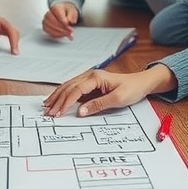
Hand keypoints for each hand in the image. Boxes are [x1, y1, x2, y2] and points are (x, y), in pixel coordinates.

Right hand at [42, 2, 78, 38]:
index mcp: (55, 7)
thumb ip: (72, 16)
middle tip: (69, 31)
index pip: (57, 13)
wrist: (64, 13)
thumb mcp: (72, 11)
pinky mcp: (46, 27)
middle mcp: (49, 13)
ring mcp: (46, 20)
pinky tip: (63, 34)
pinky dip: (56, 34)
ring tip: (67, 34)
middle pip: (52, 20)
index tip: (67, 24)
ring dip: (59, 32)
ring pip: (49, 27)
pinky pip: (49, 32)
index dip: (62, 20)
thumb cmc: (67, 12)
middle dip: (61, 27)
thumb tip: (71, 21)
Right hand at [43, 64, 175, 116]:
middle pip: (69, 87)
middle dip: (57, 100)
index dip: (65, 102)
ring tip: (46, 105)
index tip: (58, 113)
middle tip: (47, 112)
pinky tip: (56, 99)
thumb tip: (80, 112)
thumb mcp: (117, 99)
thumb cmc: (132, 89)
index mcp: (96, 77)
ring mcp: (89, 78)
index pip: (76, 90)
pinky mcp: (90, 84)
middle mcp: (90, 75)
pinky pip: (73, 89)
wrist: (141, 83)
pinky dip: (64, 94)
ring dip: (57, 96)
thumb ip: (98, 105)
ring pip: (68, 86)